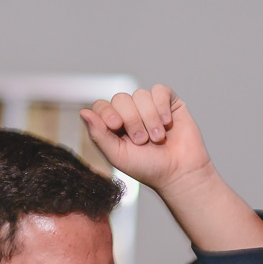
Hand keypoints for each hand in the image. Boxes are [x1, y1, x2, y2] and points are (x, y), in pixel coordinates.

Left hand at [80, 86, 213, 195]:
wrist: (179, 173)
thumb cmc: (148, 168)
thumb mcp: (118, 155)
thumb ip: (99, 135)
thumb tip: (83, 112)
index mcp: (114, 125)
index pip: (102, 106)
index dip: (107, 112)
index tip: (117, 126)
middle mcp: (131, 112)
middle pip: (121, 98)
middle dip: (131, 119)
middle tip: (142, 140)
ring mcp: (150, 106)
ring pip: (141, 94)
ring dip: (149, 118)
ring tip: (157, 138)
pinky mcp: (169, 102)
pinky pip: (160, 91)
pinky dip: (162, 106)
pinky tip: (167, 123)